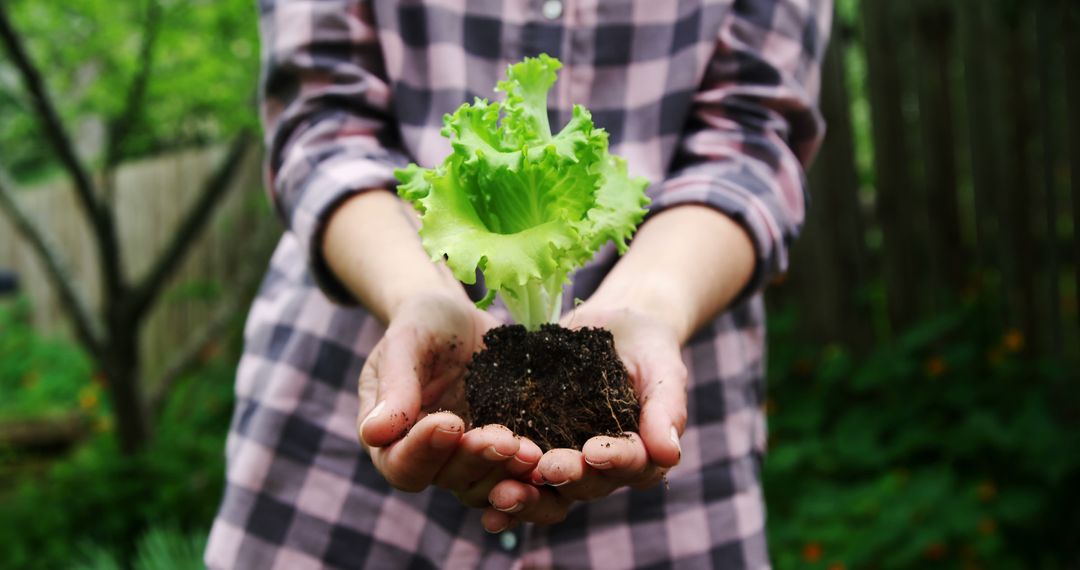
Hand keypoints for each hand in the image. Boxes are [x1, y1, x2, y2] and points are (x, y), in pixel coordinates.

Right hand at [356, 292, 569, 524]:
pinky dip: (533, 472)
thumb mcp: (407, 342)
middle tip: (503, 438)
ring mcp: (469, 458)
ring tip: (531, 451)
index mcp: (392, 439)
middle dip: (476, 460)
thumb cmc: (423, 324)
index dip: (424, 451)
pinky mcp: (505, 449)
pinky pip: (518, 472)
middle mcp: (430, 458)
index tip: (449, 421)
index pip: (402, 465)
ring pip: (486, 485)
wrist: (461, 318)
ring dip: (508, 472)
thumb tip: (374, 432)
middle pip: (448, 480)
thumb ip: (395, 385)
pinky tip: (550, 457)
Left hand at [480, 304, 687, 529]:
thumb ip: (666, 408)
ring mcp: (565, 461)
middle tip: (547, 468)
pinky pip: (515, 471)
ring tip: (502, 492)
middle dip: (568, 477)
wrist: (612, 326)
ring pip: (549, 490)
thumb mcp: (662, 368)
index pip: (632, 466)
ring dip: (527, 495)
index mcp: (640, 455)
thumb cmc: (647, 348)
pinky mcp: (531, 445)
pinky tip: (478, 491)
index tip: (595, 452)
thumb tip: (669, 453)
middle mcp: (601, 469)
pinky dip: (497, 482)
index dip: (615, 461)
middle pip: (587, 485)